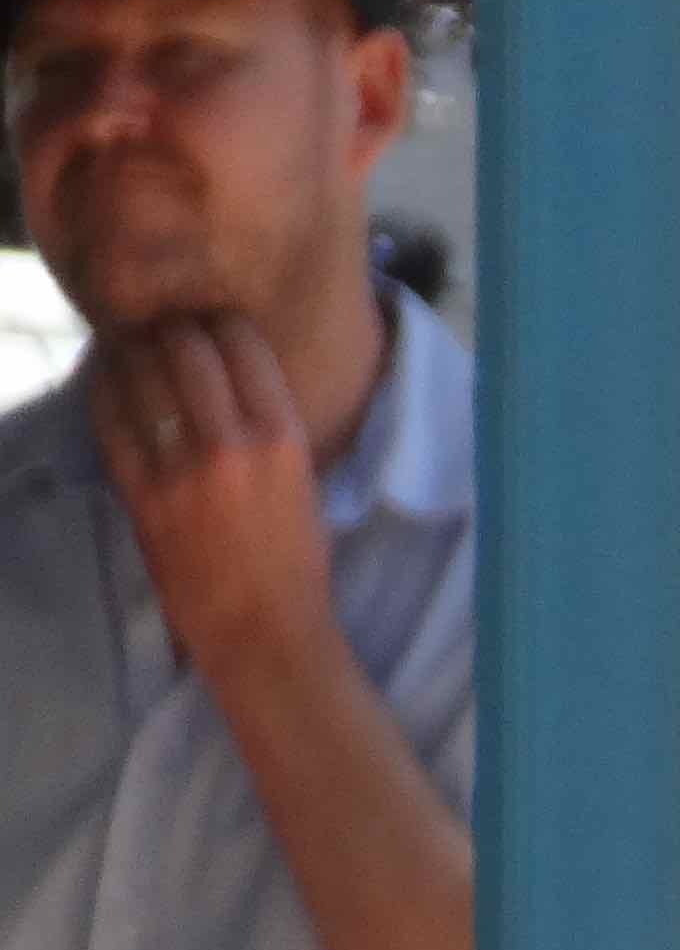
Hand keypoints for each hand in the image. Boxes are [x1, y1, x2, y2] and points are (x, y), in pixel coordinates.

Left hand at [87, 316, 333, 685]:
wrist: (265, 629)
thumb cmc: (295, 560)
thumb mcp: (303, 481)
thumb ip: (266, 427)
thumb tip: (226, 374)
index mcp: (284, 438)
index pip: (241, 343)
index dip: (218, 321)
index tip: (208, 322)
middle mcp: (232, 443)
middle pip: (185, 345)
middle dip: (170, 328)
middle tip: (163, 329)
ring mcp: (181, 468)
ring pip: (142, 373)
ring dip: (134, 350)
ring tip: (133, 346)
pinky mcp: (141, 493)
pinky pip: (111, 418)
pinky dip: (107, 389)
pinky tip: (110, 381)